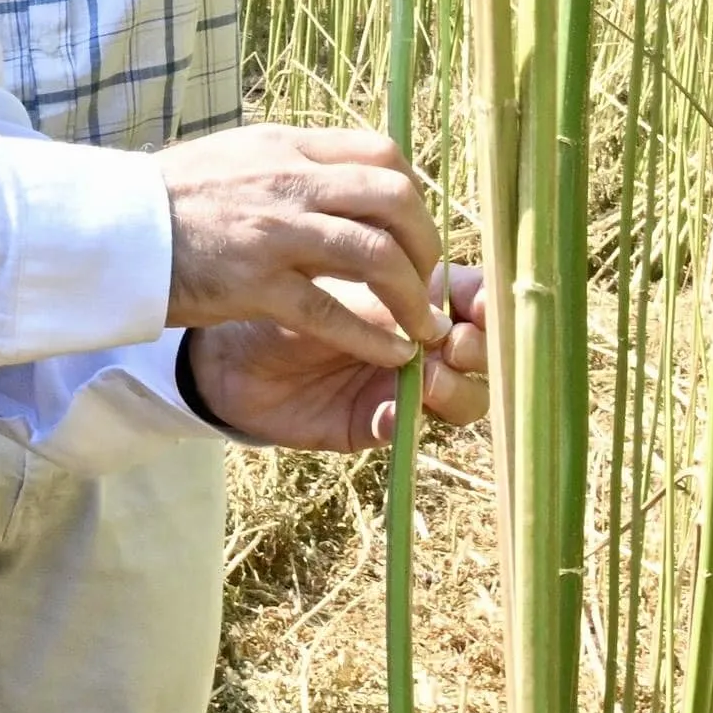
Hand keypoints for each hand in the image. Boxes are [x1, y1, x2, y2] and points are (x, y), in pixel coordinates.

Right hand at [156, 124, 447, 361]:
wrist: (107, 228)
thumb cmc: (166, 198)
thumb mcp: (234, 157)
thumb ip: (287, 165)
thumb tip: (332, 176)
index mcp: (286, 147)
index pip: (381, 153)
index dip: (412, 194)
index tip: (412, 229)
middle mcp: (289, 181)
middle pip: (394, 199)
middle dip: (425, 245)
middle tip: (428, 281)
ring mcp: (275, 232)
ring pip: (376, 255)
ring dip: (412, 296)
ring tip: (421, 327)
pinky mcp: (256, 284)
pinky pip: (332, 311)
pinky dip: (371, 337)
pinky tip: (390, 355)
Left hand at [189, 265, 491, 451]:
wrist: (226, 346)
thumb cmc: (282, 294)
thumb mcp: (338, 284)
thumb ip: (391, 298)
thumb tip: (446, 323)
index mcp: (417, 295)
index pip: (475, 300)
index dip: (487, 303)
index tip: (481, 304)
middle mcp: (420, 341)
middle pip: (483, 353)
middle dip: (479, 347)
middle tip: (453, 343)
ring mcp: (403, 385)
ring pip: (466, 397)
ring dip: (457, 388)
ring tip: (429, 378)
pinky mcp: (375, 423)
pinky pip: (409, 428)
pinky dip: (407, 418)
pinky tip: (390, 408)